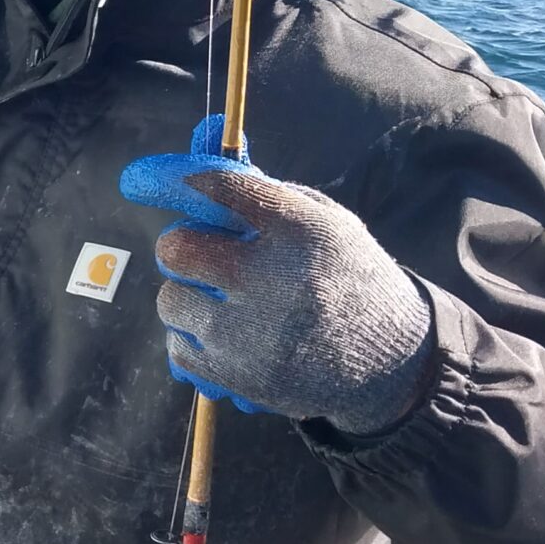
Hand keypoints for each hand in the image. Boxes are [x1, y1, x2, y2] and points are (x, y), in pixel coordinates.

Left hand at [121, 120, 436, 433]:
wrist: (391, 363)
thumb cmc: (350, 280)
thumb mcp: (328, 223)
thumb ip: (267, 194)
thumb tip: (200, 167)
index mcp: (300, 230)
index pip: (221, 189)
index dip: (181, 181)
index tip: (154, 181)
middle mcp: (272, 279)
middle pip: (177, 248)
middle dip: (180, 247)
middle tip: (196, 254)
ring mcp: (250, 333)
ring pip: (170, 300)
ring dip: (187, 297)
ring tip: (221, 302)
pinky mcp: (237, 376)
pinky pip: (178, 347)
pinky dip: (193, 338)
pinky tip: (225, 335)